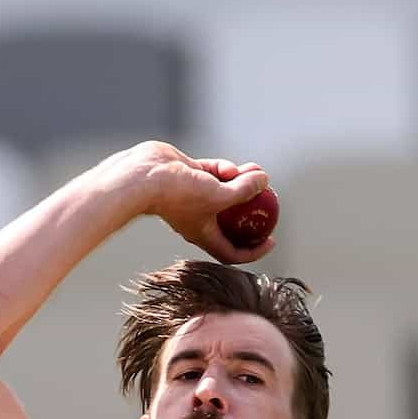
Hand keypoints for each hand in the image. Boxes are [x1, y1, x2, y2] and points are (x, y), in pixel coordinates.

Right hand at [119, 141, 275, 264]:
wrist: (145, 175)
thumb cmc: (179, 194)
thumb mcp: (218, 196)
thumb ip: (244, 190)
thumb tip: (265, 180)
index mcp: (204, 235)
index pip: (232, 252)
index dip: (254, 251)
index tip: (271, 240)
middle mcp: (199, 219)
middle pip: (232, 220)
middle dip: (252, 209)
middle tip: (269, 198)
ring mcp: (194, 197)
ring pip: (224, 192)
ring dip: (241, 182)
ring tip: (256, 170)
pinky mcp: (188, 175)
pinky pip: (212, 174)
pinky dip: (223, 170)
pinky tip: (231, 166)